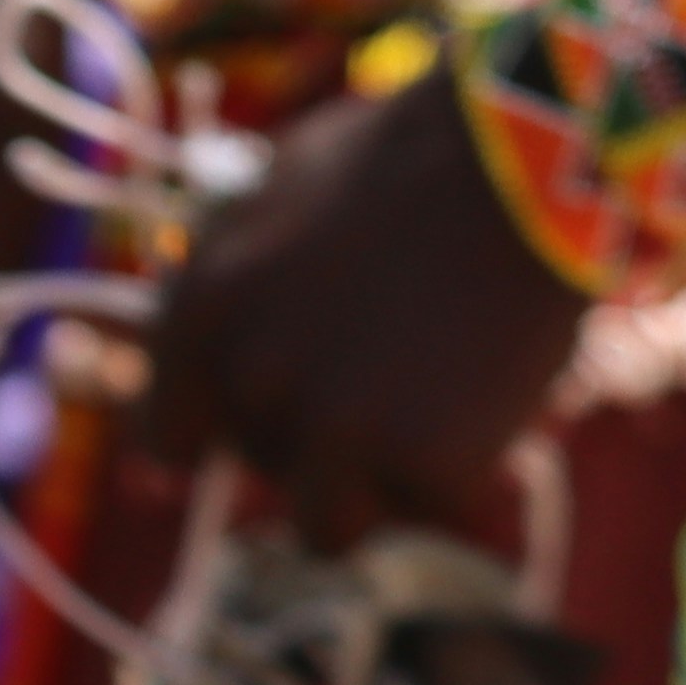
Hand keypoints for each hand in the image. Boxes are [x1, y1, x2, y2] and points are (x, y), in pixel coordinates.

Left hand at [138, 73, 589, 547]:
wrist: (516, 160)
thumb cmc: (399, 160)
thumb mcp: (269, 204)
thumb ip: (231, 289)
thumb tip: (201, 347)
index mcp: (196, 316)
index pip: (170, 437)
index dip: (221, 434)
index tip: (269, 418)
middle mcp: (249, 379)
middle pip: (262, 464)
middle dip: (314, 436)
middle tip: (387, 368)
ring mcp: (336, 426)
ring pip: (327, 524)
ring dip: (370, 487)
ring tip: (426, 408)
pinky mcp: (426, 459)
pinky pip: (429, 506)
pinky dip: (461, 472)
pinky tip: (485, 395)